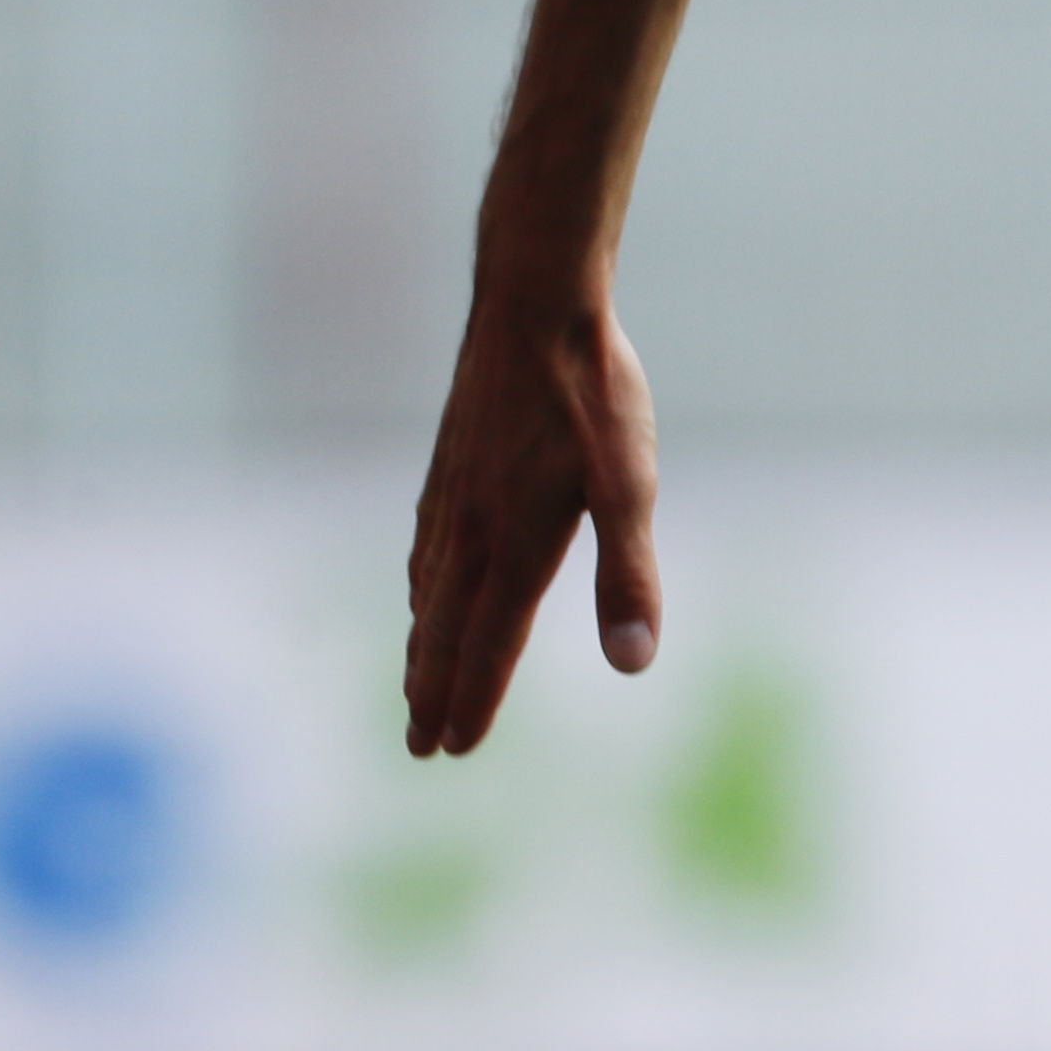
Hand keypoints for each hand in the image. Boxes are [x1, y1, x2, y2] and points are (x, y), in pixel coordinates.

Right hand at [401, 291, 661, 756]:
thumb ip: (628, 575)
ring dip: (424, 642)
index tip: (453, 748)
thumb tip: (635, 662)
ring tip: (415, 683)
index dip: (473, 698)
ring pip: (430, 588)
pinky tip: (422, 584)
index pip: (488, 642)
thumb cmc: (593, 392)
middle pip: (446, 628)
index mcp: (514, 543)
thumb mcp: (629, 485)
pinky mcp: (452, 461)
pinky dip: (420, 583)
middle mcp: (471, 528)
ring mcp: (454, 493)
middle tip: (420, 747)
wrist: (536, 302)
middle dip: (433, 689)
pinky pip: (426, 542)